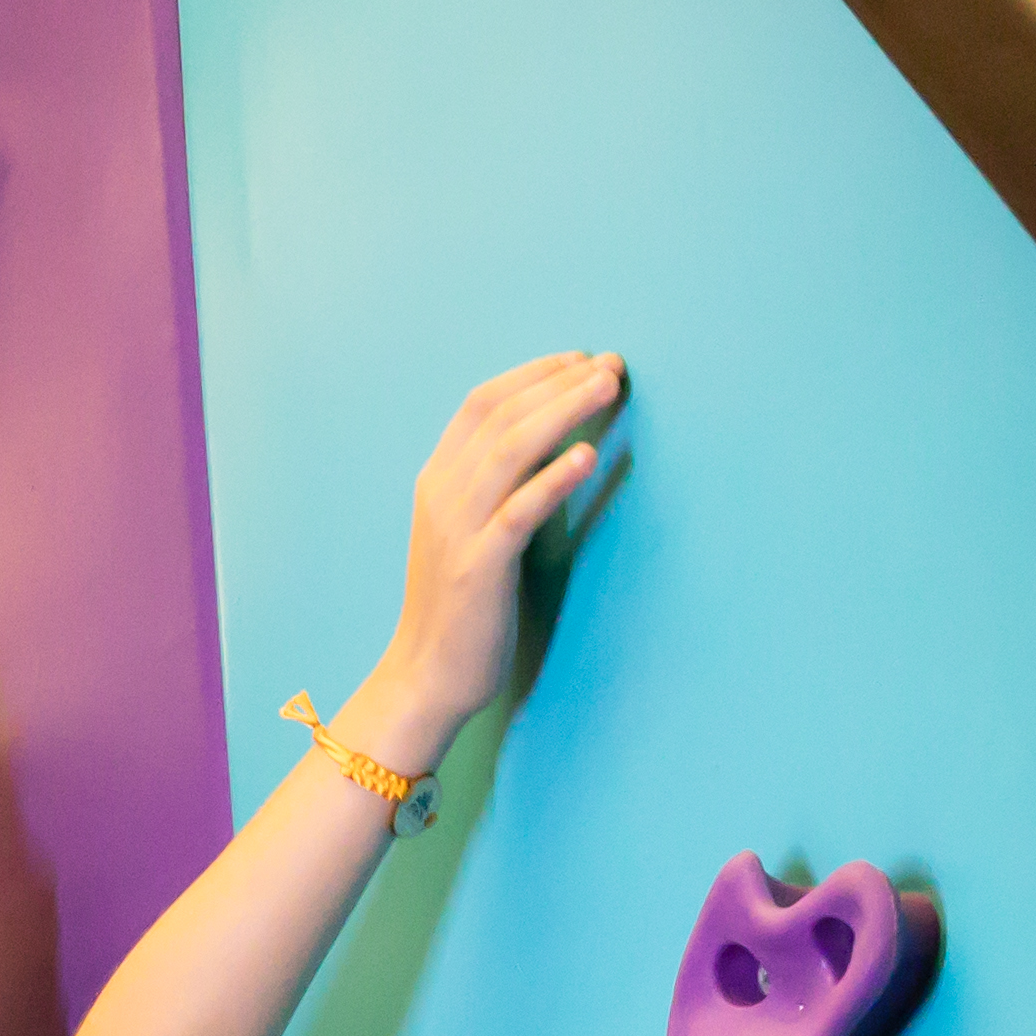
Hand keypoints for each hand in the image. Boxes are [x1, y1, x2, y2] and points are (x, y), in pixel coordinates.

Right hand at [360, 349, 621, 756]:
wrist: (425, 676)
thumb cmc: (458, 609)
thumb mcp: (466, 533)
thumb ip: (491, 489)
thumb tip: (543, 448)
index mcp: (436, 481)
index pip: (481, 403)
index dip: (532, 373)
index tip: (580, 359)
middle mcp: (441, 494)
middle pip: (500, 414)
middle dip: (558, 382)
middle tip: (610, 366)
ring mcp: (457, 529)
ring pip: (510, 449)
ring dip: (563, 412)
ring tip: (607, 390)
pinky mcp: (479, 567)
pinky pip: (518, 510)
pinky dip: (553, 478)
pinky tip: (587, 457)